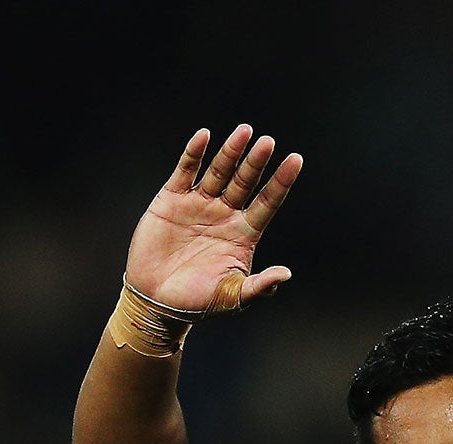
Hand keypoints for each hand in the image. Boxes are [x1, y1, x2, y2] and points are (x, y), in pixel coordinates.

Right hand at [124, 125, 301, 312]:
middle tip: (267, 142)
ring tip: (245, 131)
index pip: (268, 202)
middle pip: (245, 182)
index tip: (296, 159)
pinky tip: (205, 136)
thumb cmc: (198, 301)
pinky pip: (186, 171)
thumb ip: (259, 286)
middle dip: (256, 162)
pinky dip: (194, 154)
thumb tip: (285, 275)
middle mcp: (225, 214)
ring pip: (219, 172)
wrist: (157, 300)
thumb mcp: (234, 296)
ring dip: (231, 151)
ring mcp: (199, 204)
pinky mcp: (172, 200)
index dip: (281, 182)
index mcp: (244, 233)